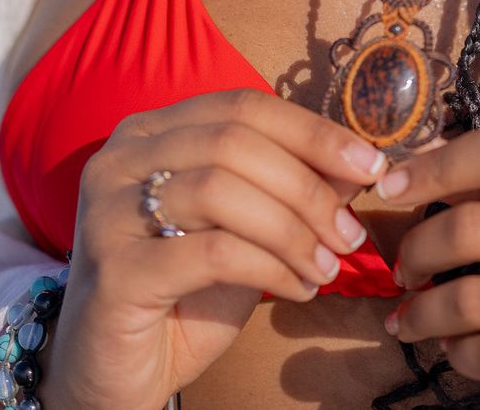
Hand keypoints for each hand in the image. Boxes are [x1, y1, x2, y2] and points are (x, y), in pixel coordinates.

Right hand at [41, 89, 385, 409]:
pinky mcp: (116, 269)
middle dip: (307, 185)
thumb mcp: (242, 231)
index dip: (311, 130)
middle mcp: (121, 158)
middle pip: (233, 142)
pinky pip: (213, 252)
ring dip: (293, 229)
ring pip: (221, 190)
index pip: (241, 105)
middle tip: (351, 231)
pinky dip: (270, 267)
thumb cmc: (181, 295)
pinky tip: (298, 289)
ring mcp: (110, 211)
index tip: (369, 164)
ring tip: (327, 265)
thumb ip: (287, 189)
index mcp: (149, 132)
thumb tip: (356, 163)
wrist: (110, 374)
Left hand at [377, 120, 479, 409]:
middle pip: (476, 226)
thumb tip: (418, 159)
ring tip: (412, 316)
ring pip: (476, 299)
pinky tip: (454, 349)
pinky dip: (458, 353)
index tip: (394, 186)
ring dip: (426, 312)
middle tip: (404, 267)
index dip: (439, 163)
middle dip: (418, 249)